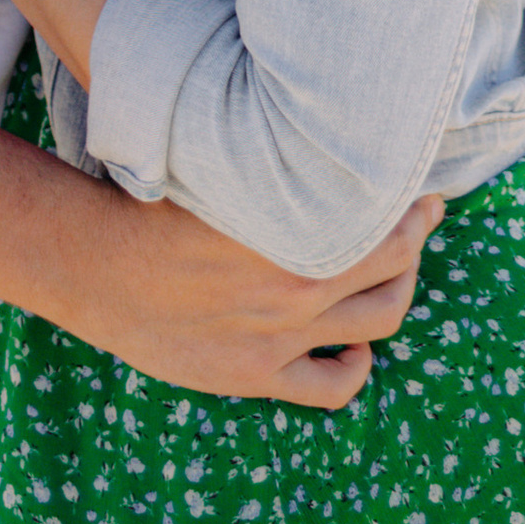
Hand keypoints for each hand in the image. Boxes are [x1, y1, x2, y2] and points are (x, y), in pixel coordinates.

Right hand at [67, 175, 445, 409]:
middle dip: (417, 240)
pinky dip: (357, 368)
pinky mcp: (257, 374)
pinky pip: (332, 385)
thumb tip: (323, 138)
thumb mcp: (228, 167)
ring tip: (398, 275)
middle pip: (393, 266)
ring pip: (377, 322)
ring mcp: (281, 335)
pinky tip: (357, 348)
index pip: (386, 220)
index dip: (414, 204)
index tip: (423, 189)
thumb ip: (281, 164)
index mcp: (293, 226)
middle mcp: (298, 282)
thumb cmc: (160, 203)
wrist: (100, 265)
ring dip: (398, 294)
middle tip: (424, 218)